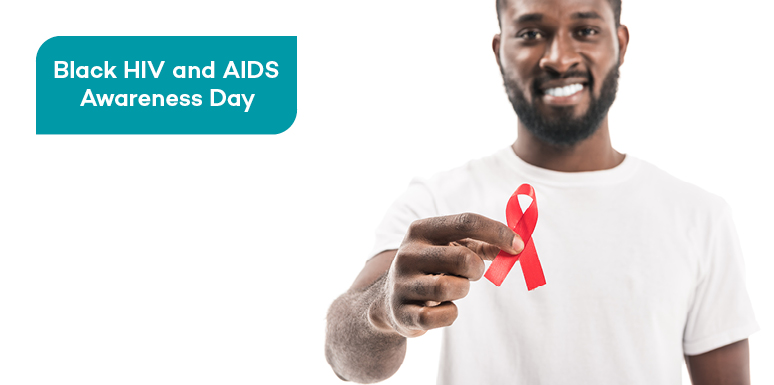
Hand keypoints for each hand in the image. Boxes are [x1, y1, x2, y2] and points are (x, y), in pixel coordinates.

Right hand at [372, 213, 523, 337]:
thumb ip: (481, 245)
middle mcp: (407, 254)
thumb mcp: (448, 248)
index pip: (466, 222)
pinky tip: (442, 309)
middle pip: (462, 257)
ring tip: (453, 289)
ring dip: (462, 290)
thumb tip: (515, 246)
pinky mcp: (402, 313)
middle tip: (472, 273)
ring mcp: (402, 284)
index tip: (519, 246)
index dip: (498, 232)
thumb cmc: (430, 268)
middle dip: (476, 269)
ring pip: (451, 288)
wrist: (388, 300)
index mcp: (420, 230)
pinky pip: (442, 316)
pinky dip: (450, 314)